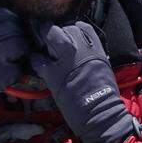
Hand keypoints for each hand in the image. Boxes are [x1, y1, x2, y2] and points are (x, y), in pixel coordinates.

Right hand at [0, 8, 29, 142]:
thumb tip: (5, 26)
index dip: (8, 17)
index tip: (13, 23)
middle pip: (10, 27)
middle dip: (20, 33)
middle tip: (20, 43)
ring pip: (18, 43)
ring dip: (24, 50)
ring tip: (19, 57)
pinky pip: (18, 68)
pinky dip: (19, 70)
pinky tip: (13, 73)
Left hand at [30, 21, 136, 142]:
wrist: (101, 114)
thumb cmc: (105, 97)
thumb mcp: (103, 69)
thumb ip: (92, 57)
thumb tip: (84, 55)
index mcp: (96, 50)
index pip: (83, 28)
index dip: (73, 29)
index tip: (68, 34)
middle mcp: (81, 50)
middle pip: (65, 28)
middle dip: (57, 31)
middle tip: (50, 38)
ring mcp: (66, 60)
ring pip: (51, 35)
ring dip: (45, 38)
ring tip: (42, 45)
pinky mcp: (53, 73)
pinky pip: (38, 59)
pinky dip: (36, 60)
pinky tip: (37, 64)